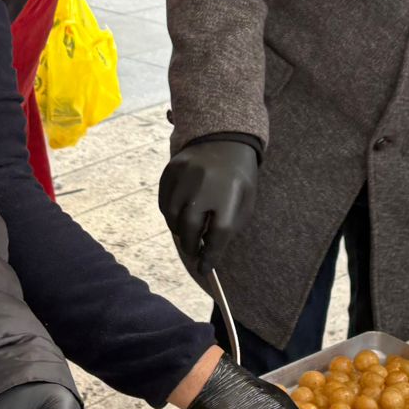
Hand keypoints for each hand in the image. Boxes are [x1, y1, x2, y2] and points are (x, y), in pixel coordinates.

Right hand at [157, 137, 258, 285]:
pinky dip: (170, 215)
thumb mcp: (244, 202)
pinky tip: (179, 217)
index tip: (205, 269)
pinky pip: (164, 202)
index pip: (218, 233)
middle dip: (191, 246)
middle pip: (190, 227)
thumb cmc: (238, 179)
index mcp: (229, 193)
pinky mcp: (171, 170)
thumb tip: (208, 252)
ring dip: (179, 232)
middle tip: (195, 253)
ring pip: (172, 216)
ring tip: (187, 235)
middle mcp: (204, 184)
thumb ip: (229, 227)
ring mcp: (185, 175)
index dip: (210, 256)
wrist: (225, 140)